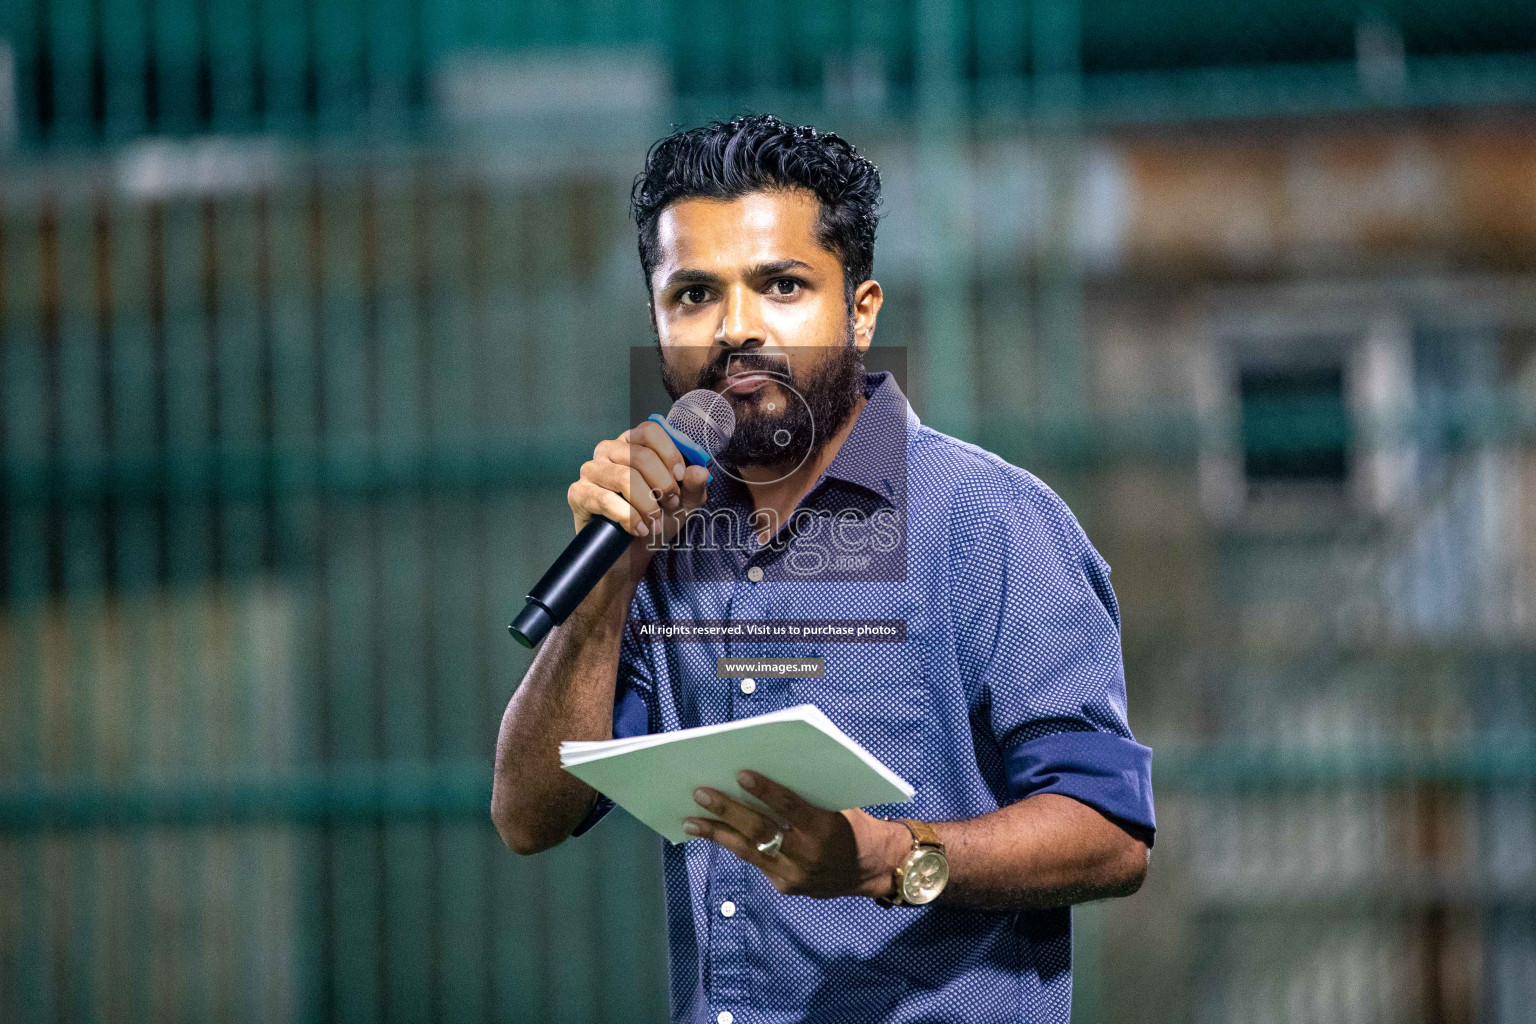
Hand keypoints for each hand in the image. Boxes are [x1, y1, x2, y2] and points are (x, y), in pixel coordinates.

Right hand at [569, 420, 711, 545]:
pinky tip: (639, 529)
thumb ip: (693, 486)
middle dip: (662, 484)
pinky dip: (628, 517)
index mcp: (633, 444)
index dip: (669, 453)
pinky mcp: (578, 493)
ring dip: (646, 504)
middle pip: (640, 456)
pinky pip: (604, 499)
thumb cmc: (654, 520)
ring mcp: (591, 470)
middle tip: (671, 504)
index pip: (650, 432)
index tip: (680, 478)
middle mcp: (609, 450)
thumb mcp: (682, 504)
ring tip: (655, 522)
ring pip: (624, 477)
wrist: (629, 554)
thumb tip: (700, 471)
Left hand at [682, 770, 911, 899]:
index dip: (765, 790)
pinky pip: (756, 862)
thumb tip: (765, 774)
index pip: (790, 808)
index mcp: (825, 829)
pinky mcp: (786, 887)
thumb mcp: (839, 805)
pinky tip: (713, 834)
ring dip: (717, 833)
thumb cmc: (854, 824)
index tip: (740, 773)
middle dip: (728, 811)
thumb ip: (807, 796)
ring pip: (749, 851)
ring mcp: (794, 875)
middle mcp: (808, 855)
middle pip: (761, 830)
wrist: (873, 868)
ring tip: (690, 820)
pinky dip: (734, 845)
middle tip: (701, 793)